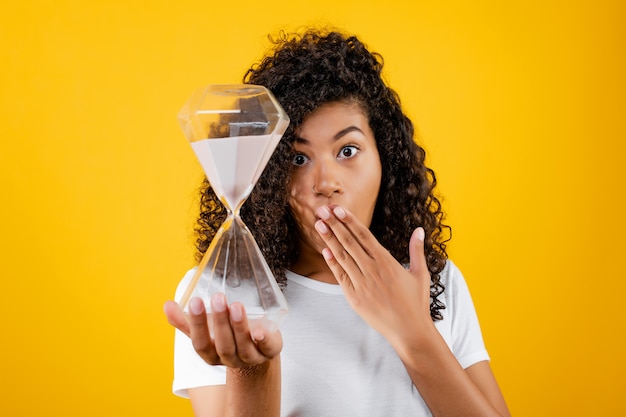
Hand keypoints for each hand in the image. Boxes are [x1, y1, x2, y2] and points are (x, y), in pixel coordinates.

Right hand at [164, 294, 282, 367]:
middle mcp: (231, 359)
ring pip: (244, 346)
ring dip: (239, 326)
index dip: (197, 325)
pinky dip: (264, 340)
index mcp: (212, 354)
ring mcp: (251, 357)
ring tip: (235, 305)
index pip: (201, 344)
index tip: (195, 301)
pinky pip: (268, 348)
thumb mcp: (207, 330)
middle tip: (218, 298)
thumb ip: (185, 320)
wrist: (257, 348)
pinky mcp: (270, 351)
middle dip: (220, 322)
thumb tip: (166, 304)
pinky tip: (260, 330)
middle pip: (223, 345)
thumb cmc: (227, 335)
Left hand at [314, 205, 433, 345]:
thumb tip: (419, 230)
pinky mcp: (354, 298)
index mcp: (387, 262)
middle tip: (322, 210)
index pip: (364, 236)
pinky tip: (325, 250)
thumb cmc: (416, 303)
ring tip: (318, 224)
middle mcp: (372, 270)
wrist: (409, 331)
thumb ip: (416, 250)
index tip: (338, 209)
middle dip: (334, 225)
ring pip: (342, 257)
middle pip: (349, 242)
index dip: (350, 221)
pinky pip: (340, 276)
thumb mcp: (420, 274)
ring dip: (329, 239)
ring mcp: (362, 284)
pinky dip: (332, 262)